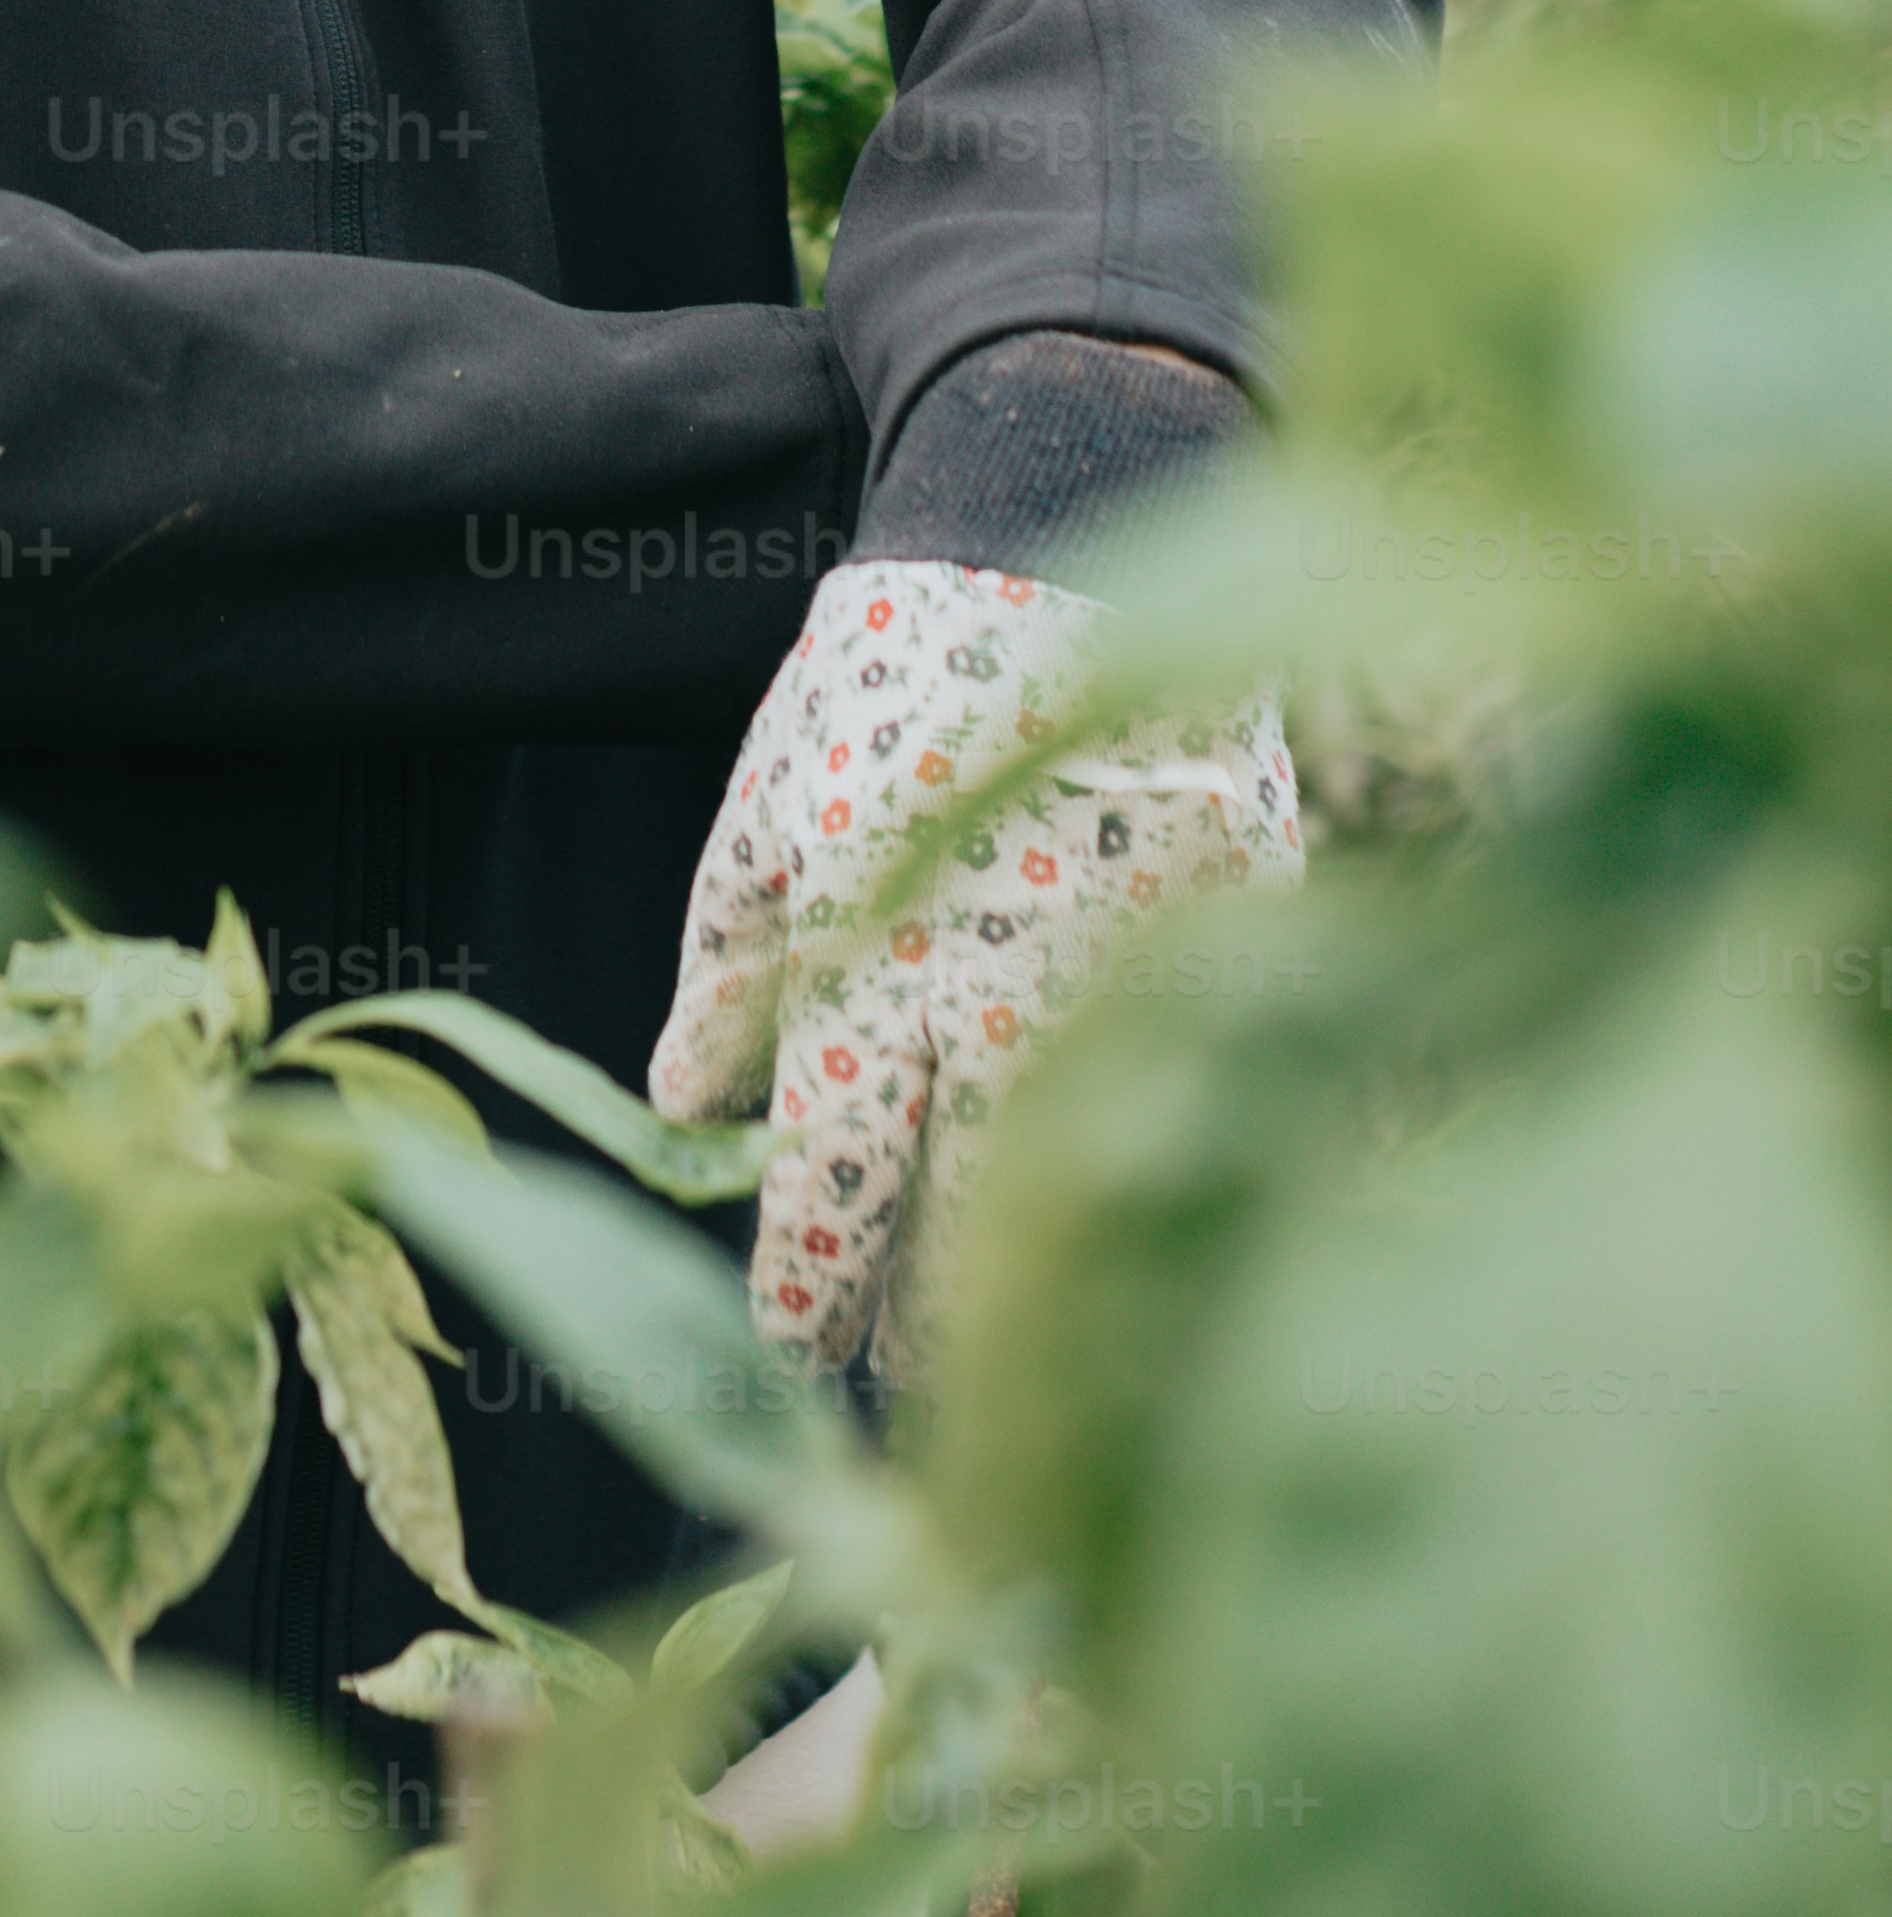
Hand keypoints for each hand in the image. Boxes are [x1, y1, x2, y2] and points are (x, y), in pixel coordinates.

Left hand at [647, 556, 1299, 1377]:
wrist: (1071, 528)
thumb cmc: (894, 663)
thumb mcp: (772, 797)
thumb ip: (730, 961)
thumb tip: (678, 1109)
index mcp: (875, 959)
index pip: (831, 1180)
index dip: (805, 1285)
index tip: (787, 1350)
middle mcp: (1006, 995)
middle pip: (963, 1227)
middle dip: (922, 1328)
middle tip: (890, 1388)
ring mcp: (1136, 974)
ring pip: (1084, 1188)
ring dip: (1031, 1282)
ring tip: (986, 1349)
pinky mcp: (1239, 941)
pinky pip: (1202, 1091)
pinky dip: (1156, 1162)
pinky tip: (1129, 1213)